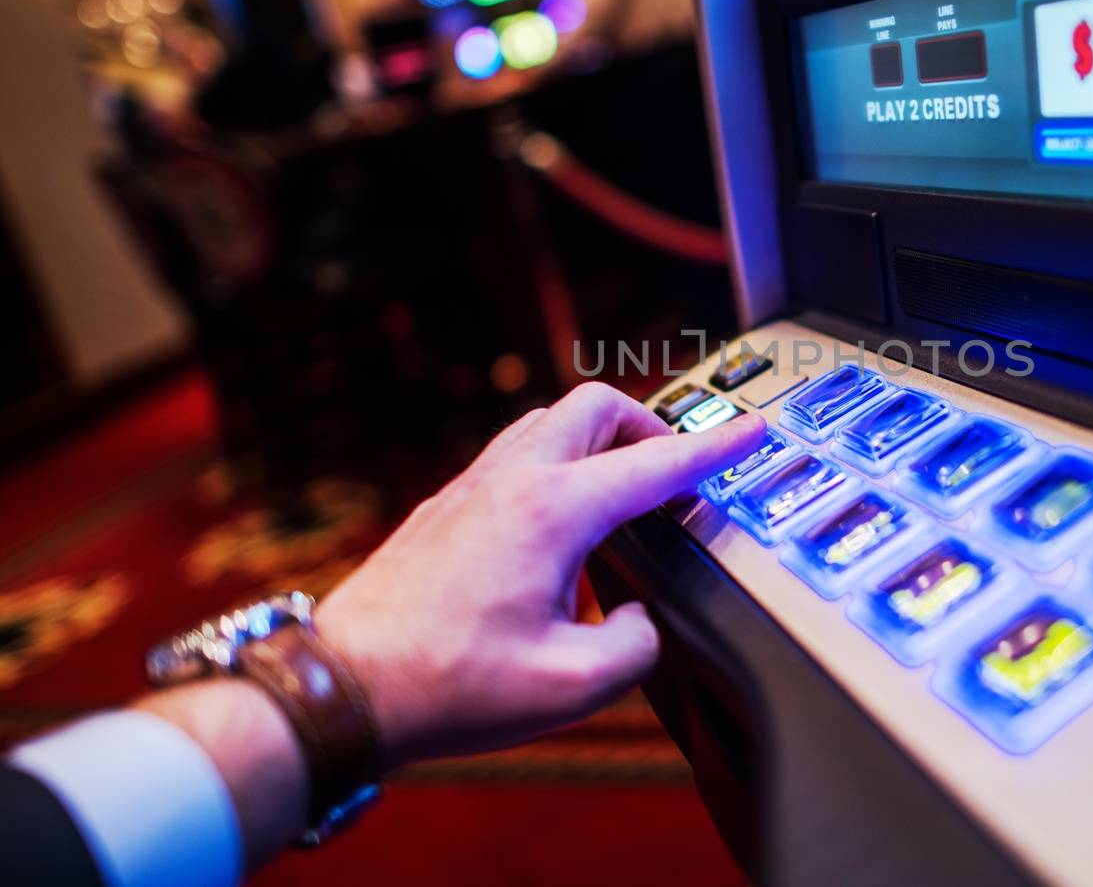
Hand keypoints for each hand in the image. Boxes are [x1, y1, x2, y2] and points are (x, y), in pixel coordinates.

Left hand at [315, 382, 764, 767]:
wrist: (340, 688)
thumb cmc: (443, 686)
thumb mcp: (572, 687)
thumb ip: (634, 644)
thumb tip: (639, 621)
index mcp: (551, 512)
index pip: (655, 463)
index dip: (714, 448)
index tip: (749, 432)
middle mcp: (510, 482)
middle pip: (596, 405)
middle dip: (650, 424)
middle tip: (676, 465)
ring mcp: (469, 489)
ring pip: (549, 423)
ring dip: (598, 442)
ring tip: (622, 494)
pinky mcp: (443, 509)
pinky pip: (515, 457)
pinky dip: (556, 468)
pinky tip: (559, 530)